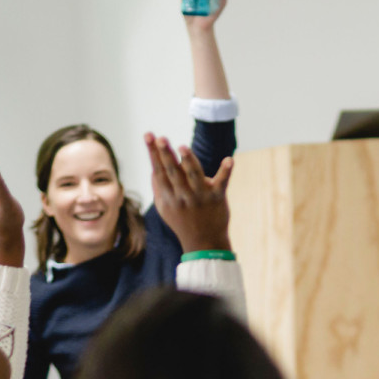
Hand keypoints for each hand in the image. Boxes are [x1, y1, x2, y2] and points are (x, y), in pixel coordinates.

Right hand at [144, 133, 232, 253]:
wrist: (204, 242)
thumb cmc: (182, 221)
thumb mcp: (165, 208)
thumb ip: (158, 188)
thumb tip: (153, 166)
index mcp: (169, 197)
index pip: (159, 171)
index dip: (153, 153)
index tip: (148, 135)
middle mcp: (183, 196)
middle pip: (173, 172)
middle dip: (166, 155)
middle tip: (161, 138)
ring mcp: (201, 196)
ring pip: (194, 176)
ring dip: (189, 161)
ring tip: (183, 147)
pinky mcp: (217, 197)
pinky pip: (222, 182)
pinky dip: (226, 171)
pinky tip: (229, 160)